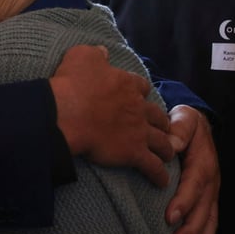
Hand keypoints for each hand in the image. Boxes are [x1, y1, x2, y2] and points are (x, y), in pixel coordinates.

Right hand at [50, 45, 173, 186]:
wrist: (67, 113)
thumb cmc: (72, 84)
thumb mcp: (82, 56)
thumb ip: (96, 54)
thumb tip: (103, 52)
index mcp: (126, 84)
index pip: (143, 87)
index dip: (141, 92)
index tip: (139, 97)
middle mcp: (137, 107)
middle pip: (157, 115)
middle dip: (161, 122)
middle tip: (160, 128)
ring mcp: (138, 131)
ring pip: (161, 141)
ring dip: (166, 147)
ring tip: (168, 154)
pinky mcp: (133, 153)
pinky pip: (152, 166)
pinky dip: (159, 175)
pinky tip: (162, 181)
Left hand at [165, 105, 219, 233]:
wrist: (199, 126)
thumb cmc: (185, 124)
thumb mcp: (183, 119)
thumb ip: (178, 130)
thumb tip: (170, 145)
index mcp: (203, 161)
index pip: (194, 183)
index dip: (184, 201)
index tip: (169, 217)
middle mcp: (212, 179)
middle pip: (203, 207)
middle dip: (191, 228)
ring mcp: (212, 191)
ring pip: (209, 218)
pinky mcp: (209, 198)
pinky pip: (211, 221)